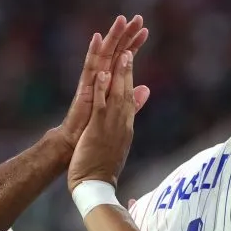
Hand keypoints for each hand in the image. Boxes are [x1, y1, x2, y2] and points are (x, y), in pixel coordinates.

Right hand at [54, 15, 148, 153]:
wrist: (76, 145)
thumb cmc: (94, 130)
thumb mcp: (118, 112)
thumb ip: (132, 100)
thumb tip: (146, 89)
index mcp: (110, 83)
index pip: (124, 60)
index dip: (134, 45)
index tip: (145, 30)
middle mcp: (100, 78)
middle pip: (115, 51)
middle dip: (126, 35)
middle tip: (137, 17)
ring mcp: (91, 82)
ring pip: (103, 55)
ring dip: (112, 37)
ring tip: (121, 20)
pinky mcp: (84, 88)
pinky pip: (89, 68)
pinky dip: (93, 53)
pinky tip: (97, 37)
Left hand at [68, 50, 149, 190]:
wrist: (96, 186)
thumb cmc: (103, 167)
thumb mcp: (119, 143)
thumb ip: (126, 127)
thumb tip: (135, 119)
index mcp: (126, 124)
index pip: (130, 94)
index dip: (131, 73)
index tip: (131, 53)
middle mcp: (122, 122)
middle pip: (127, 88)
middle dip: (130, 64)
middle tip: (132, 44)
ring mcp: (112, 124)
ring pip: (118, 93)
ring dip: (120, 71)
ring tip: (123, 52)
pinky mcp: (99, 128)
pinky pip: (101, 104)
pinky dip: (102, 87)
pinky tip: (103, 72)